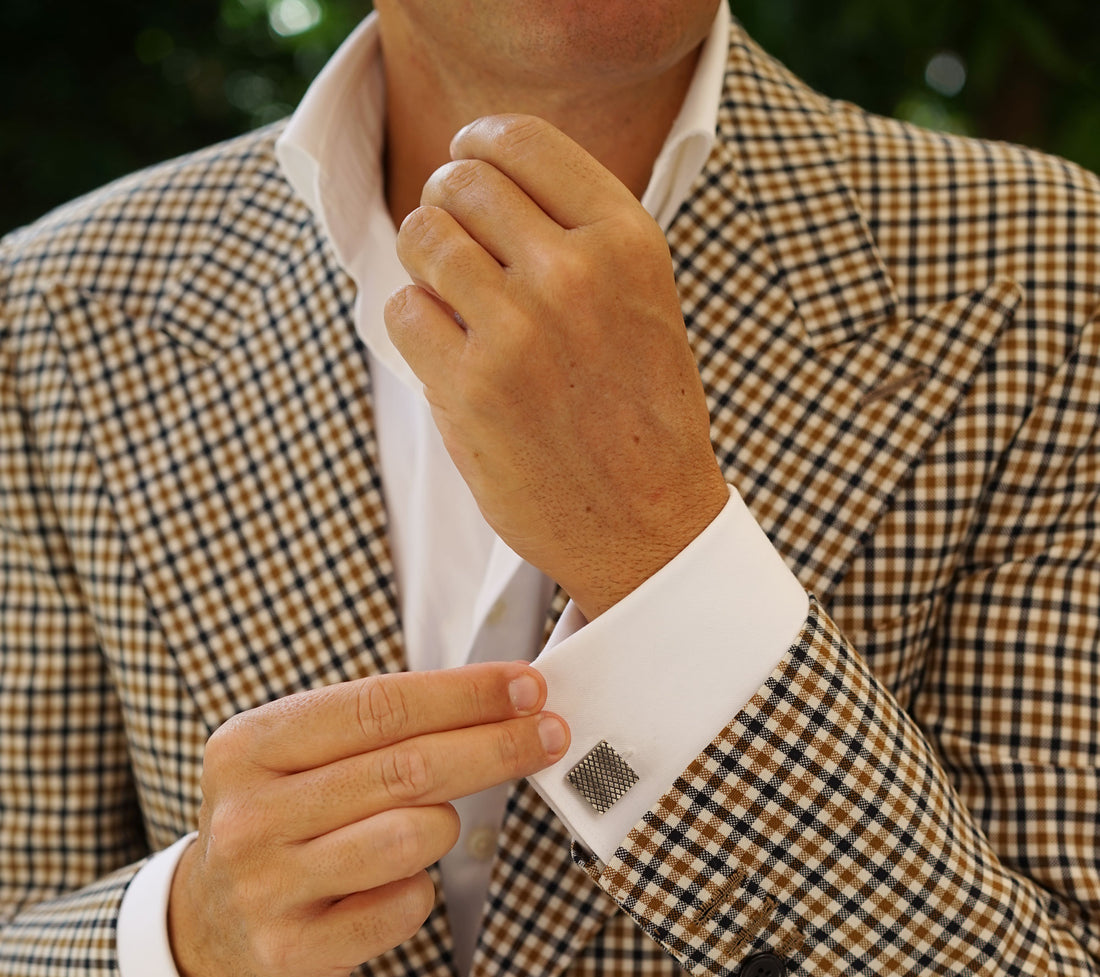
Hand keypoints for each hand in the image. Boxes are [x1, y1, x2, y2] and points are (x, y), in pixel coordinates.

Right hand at [168, 663, 568, 976]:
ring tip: (430, 827)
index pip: (378, 705)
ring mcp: (266, 888)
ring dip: (445, 827)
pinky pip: (404, 907)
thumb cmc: (286, 824)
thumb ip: (378, 727)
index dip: (464, 694)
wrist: (212, 929)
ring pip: (411, 837)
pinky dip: (419, 891)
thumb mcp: (297, 758)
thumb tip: (506, 697)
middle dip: (494, 746)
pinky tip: (395, 887)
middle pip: (406, 768)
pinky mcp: (294, 951)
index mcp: (248, 747)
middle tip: (551, 735)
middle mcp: (248, 815)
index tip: (529, 685)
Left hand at [384, 114, 728, 618]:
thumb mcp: (642, 298)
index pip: (520, 141)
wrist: (650, 525)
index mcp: (626, 241)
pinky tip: (449, 354)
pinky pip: (403, 311)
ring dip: (423, 261)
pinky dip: (415, 326)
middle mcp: (573, 273)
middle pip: (461, 184)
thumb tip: (475, 169)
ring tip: (450, 298)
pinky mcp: (470, 389)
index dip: (476, 145)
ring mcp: (518, 331)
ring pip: (422, 239)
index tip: (466, 163)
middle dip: (445, 205)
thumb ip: (578, 232)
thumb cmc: (639, 412)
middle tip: (455, 245)